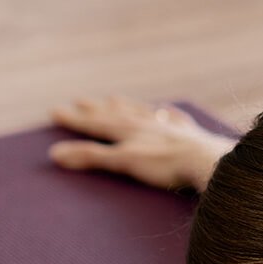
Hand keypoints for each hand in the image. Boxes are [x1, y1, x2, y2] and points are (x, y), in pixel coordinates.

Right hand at [48, 96, 234, 190]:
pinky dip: (166, 114)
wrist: (208, 162)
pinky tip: (166, 110)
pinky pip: (174, 120)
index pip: (96, 123)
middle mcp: (147, 123)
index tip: (55, 111)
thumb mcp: (123, 162)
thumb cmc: (165, 165)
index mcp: (129, 130)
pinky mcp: (190, 135)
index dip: (75, 119)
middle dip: (96, 109)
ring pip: (142, 113)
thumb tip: (55, 154)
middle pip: (116, 114)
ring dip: (126, 106)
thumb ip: (91, 157)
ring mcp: (169, 127)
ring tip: (114, 98)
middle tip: (79, 100)